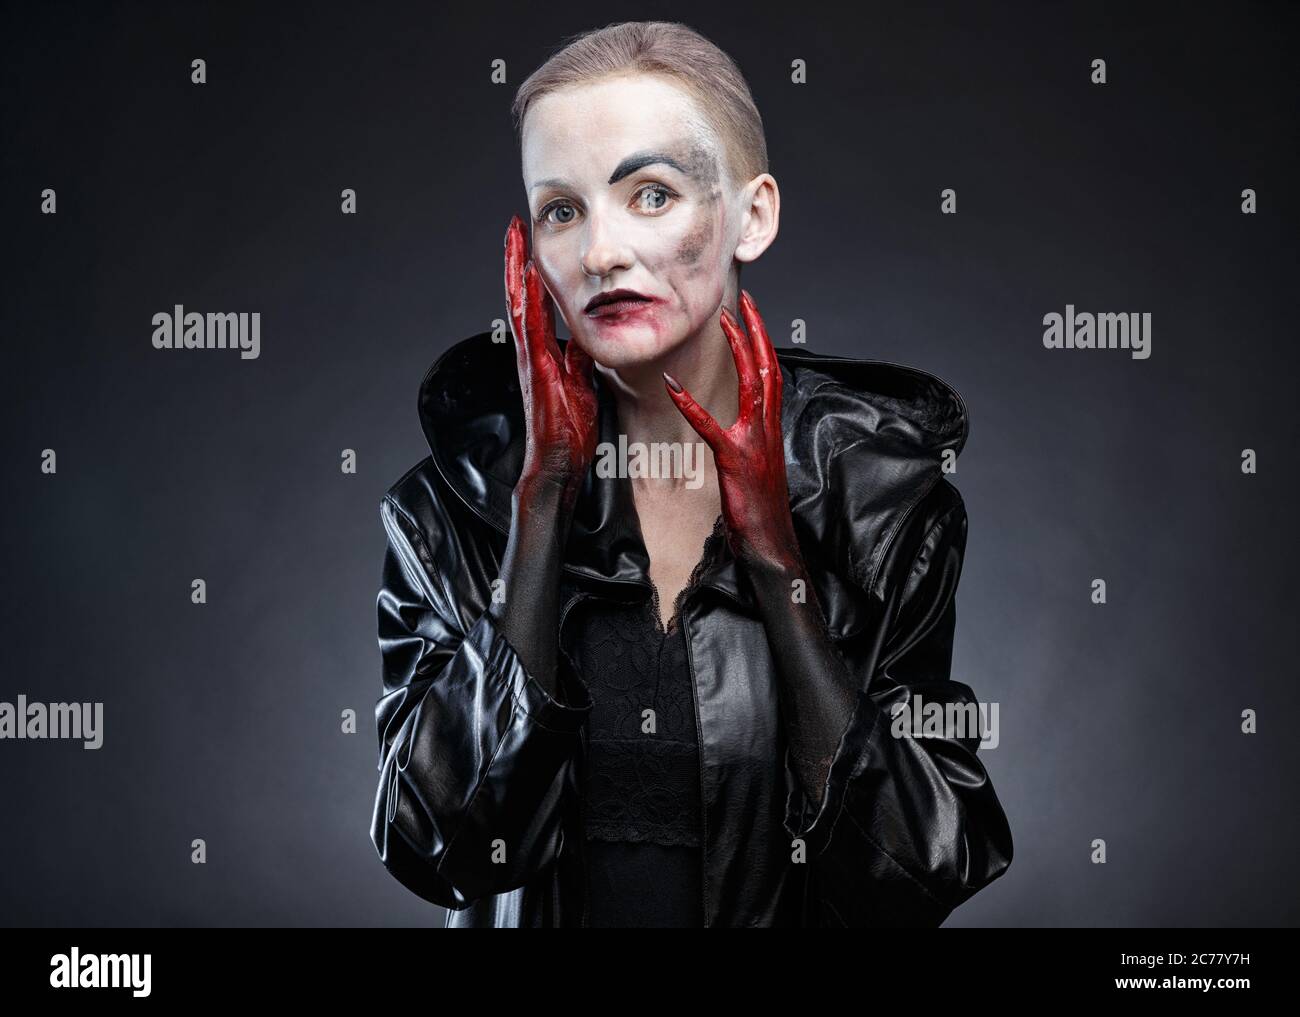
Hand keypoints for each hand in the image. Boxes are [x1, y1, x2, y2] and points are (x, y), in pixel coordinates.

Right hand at [504, 215, 597, 498]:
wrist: (558, 462)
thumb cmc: (569, 431)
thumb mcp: (581, 384)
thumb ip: (579, 360)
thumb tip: (586, 338)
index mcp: (542, 353)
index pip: (535, 304)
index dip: (532, 274)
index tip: (530, 244)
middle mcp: (530, 351)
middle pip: (520, 296)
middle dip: (517, 259)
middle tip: (515, 226)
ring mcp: (530, 359)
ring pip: (519, 304)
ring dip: (517, 269)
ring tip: (515, 237)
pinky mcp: (536, 369)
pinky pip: (530, 328)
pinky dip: (528, 300)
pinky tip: (531, 276)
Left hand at [663, 289, 802, 573]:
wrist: (770, 541)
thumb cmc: (760, 507)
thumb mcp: (756, 462)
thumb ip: (750, 436)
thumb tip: (741, 419)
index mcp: (772, 426)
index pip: (771, 372)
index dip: (762, 339)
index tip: (752, 312)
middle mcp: (768, 427)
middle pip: (768, 366)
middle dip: (758, 329)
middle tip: (744, 299)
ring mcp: (755, 441)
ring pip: (753, 384)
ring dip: (739, 349)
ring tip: (725, 321)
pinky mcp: (735, 460)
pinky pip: (711, 427)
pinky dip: (691, 405)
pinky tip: (672, 387)